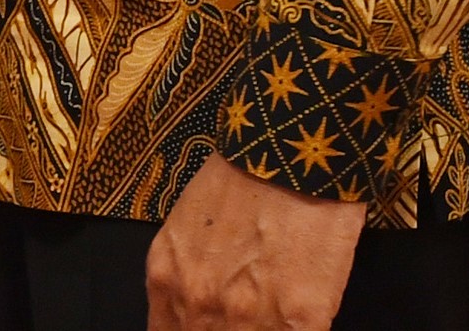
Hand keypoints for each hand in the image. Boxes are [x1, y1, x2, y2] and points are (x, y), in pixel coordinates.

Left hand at [144, 152, 363, 330]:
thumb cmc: (236, 184)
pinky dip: (291, 330)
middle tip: (241, 316)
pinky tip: (295, 318)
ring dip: (256, 330)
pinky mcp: (301, 322)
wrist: (287, 155)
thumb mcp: (186, 233)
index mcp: (166, 281)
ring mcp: (250, 319)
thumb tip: (194, 316)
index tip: (206, 326)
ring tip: (268, 312)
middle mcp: (199, 305)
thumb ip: (185, 280)